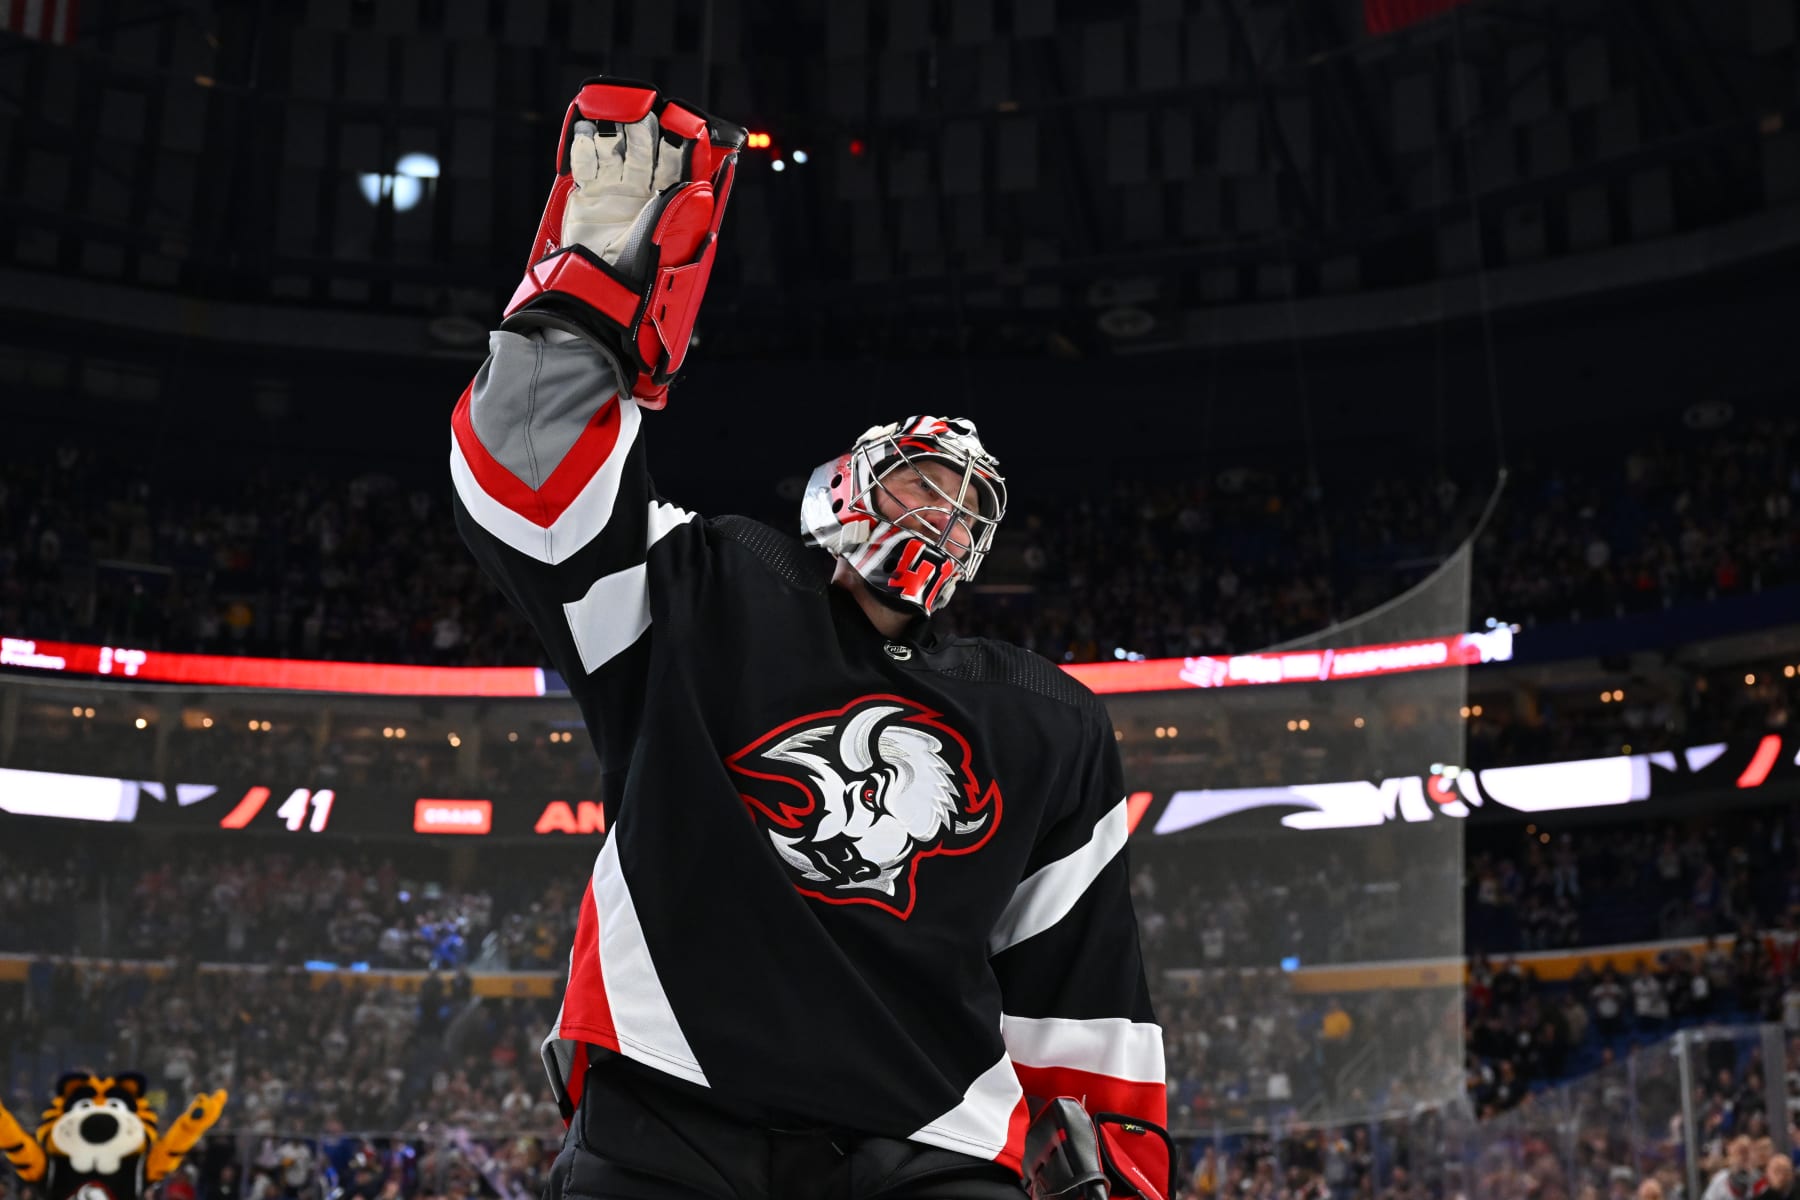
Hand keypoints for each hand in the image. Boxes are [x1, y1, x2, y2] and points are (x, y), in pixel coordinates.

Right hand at [563, 116, 683, 275]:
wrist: (603, 287)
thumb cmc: (643, 267)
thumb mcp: (669, 235)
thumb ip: (683, 206)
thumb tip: (699, 181)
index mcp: (667, 200)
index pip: (673, 162)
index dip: (674, 141)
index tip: (676, 122)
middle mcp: (642, 192)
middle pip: (642, 151)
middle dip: (642, 130)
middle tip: (641, 112)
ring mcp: (613, 191)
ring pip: (613, 151)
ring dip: (612, 131)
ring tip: (611, 113)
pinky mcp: (587, 196)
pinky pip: (585, 164)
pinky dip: (584, 147)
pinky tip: (586, 130)